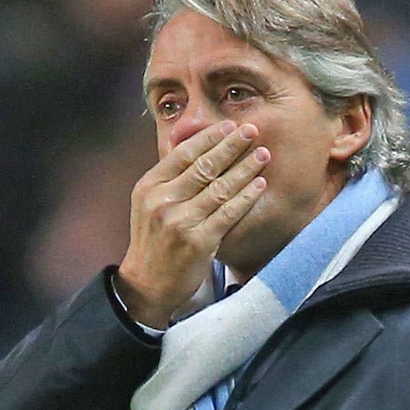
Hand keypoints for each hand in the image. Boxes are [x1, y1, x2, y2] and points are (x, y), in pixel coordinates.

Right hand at [116, 121, 269, 328]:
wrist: (147, 284)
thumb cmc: (154, 241)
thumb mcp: (149, 204)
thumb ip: (170, 178)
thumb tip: (194, 144)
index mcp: (149, 186)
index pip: (183, 153)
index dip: (209, 137)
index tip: (229, 125)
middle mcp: (162, 201)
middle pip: (204, 166)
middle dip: (231, 145)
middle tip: (252, 130)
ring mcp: (180, 221)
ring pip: (220, 187)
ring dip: (245, 168)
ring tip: (263, 154)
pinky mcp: (198, 241)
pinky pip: (228, 213)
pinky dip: (246, 197)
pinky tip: (260, 184)